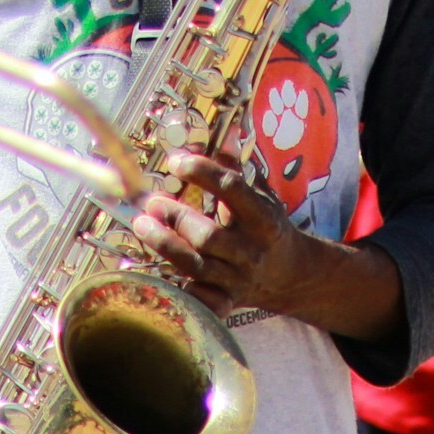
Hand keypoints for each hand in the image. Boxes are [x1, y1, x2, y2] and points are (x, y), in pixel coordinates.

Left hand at [133, 152, 341, 318]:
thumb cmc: (267, 228)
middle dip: (175, 217)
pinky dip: (177, 286)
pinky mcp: (226, 301)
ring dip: (164, 244)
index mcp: (263, 219)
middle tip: (151, 202)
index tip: (175, 162)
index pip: (232, 190)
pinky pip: (198, 298)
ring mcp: (238, 279)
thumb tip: (224, 132)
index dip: (202, 172)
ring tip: (143, 225)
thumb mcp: (261, 197)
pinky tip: (156, 269)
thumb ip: (238, 169)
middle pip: (207, 236)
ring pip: (195, 265)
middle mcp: (252, 251)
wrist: (290, 275)